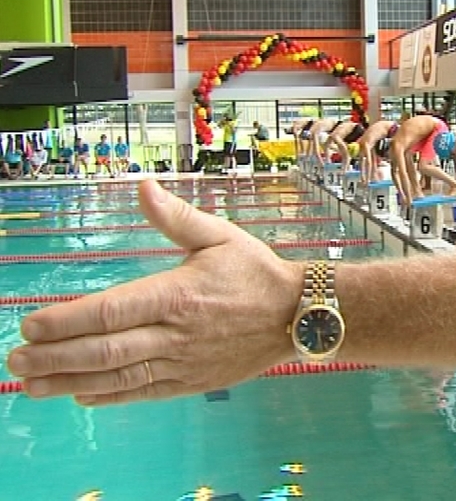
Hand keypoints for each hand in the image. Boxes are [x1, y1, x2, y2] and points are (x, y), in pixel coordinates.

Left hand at [6, 180, 303, 405]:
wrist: (297, 314)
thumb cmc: (256, 273)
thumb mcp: (220, 236)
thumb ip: (175, 217)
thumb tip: (143, 187)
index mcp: (178, 295)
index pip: (111, 311)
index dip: (67, 320)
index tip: (31, 325)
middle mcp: (176, 333)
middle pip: (105, 350)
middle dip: (55, 357)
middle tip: (16, 360)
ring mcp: (184, 362)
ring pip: (119, 377)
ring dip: (71, 383)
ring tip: (33, 386)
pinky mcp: (193, 382)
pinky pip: (144, 392)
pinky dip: (110, 396)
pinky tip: (82, 396)